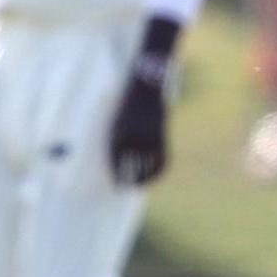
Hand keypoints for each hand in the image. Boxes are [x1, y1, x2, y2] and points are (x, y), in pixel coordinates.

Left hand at [109, 66, 168, 186]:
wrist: (145, 89)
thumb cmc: (126, 105)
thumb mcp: (116, 121)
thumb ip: (116, 140)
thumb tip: (116, 160)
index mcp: (119, 133)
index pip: (116, 159)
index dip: (116, 172)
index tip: (115, 181)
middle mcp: (134, 137)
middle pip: (130, 166)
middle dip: (127, 179)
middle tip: (124, 187)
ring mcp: (149, 137)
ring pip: (147, 166)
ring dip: (143, 179)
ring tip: (138, 186)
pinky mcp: (160, 136)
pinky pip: (161, 159)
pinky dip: (157, 171)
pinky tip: (153, 177)